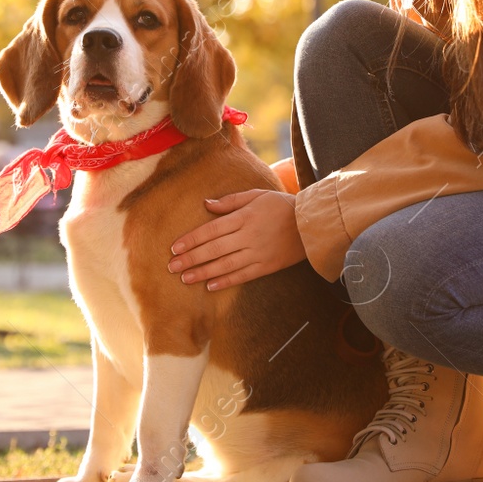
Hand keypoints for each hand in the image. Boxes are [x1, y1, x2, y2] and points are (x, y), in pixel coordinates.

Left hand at [168, 189, 306, 290]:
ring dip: (203, 272)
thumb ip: (230, 201)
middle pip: (214, 249)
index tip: (175, 247)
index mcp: (244, 217)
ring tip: (185, 279)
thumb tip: (205, 204)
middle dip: (191, 258)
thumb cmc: (280, 205)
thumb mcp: (256, 195)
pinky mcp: (266, 266)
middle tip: (171, 267)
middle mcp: (248, 236)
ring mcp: (258, 253)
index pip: (211, 229)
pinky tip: (210, 286)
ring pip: (225, 265)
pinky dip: (226, 281)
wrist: (310, 223)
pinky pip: (243, 275)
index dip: (191, 239)